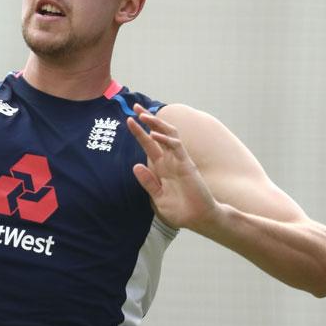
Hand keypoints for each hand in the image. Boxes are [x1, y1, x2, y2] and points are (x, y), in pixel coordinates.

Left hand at [126, 103, 218, 231]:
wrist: (197, 219)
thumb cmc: (180, 210)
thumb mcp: (157, 196)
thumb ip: (148, 182)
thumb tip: (135, 166)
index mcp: (162, 167)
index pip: (149, 144)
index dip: (139, 132)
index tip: (128, 120)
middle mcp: (170, 160)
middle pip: (158, 133)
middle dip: (147, 120)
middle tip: (135, 107)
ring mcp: (179, 160)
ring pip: (168, 135)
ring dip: (156, 124)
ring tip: (143, 115)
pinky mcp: (187, 165)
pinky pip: (176, 147)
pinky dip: (166, 139)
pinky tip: (154, 134)